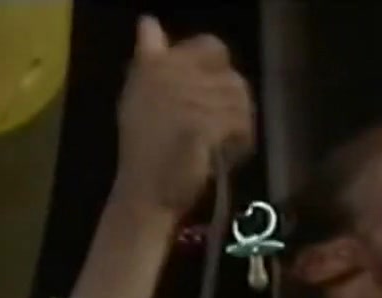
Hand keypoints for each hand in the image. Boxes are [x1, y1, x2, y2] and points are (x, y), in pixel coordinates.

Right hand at [114, 16, 255, 217]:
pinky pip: (241, 124)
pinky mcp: (203, 125)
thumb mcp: (141, 96)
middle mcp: (171, 75)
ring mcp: (188, 99)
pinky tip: (221, 156)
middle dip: (230, 108)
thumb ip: (151, 56)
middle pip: (233, 79)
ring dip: (237, 126)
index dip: (219, 73)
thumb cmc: (145, 149)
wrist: (145, 193)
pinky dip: (238, 143)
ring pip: (241, 101)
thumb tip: (148, 20)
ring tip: (217, 145)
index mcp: (155, 65)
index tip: (208, 100)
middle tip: (212, 133)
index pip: (212, 47)